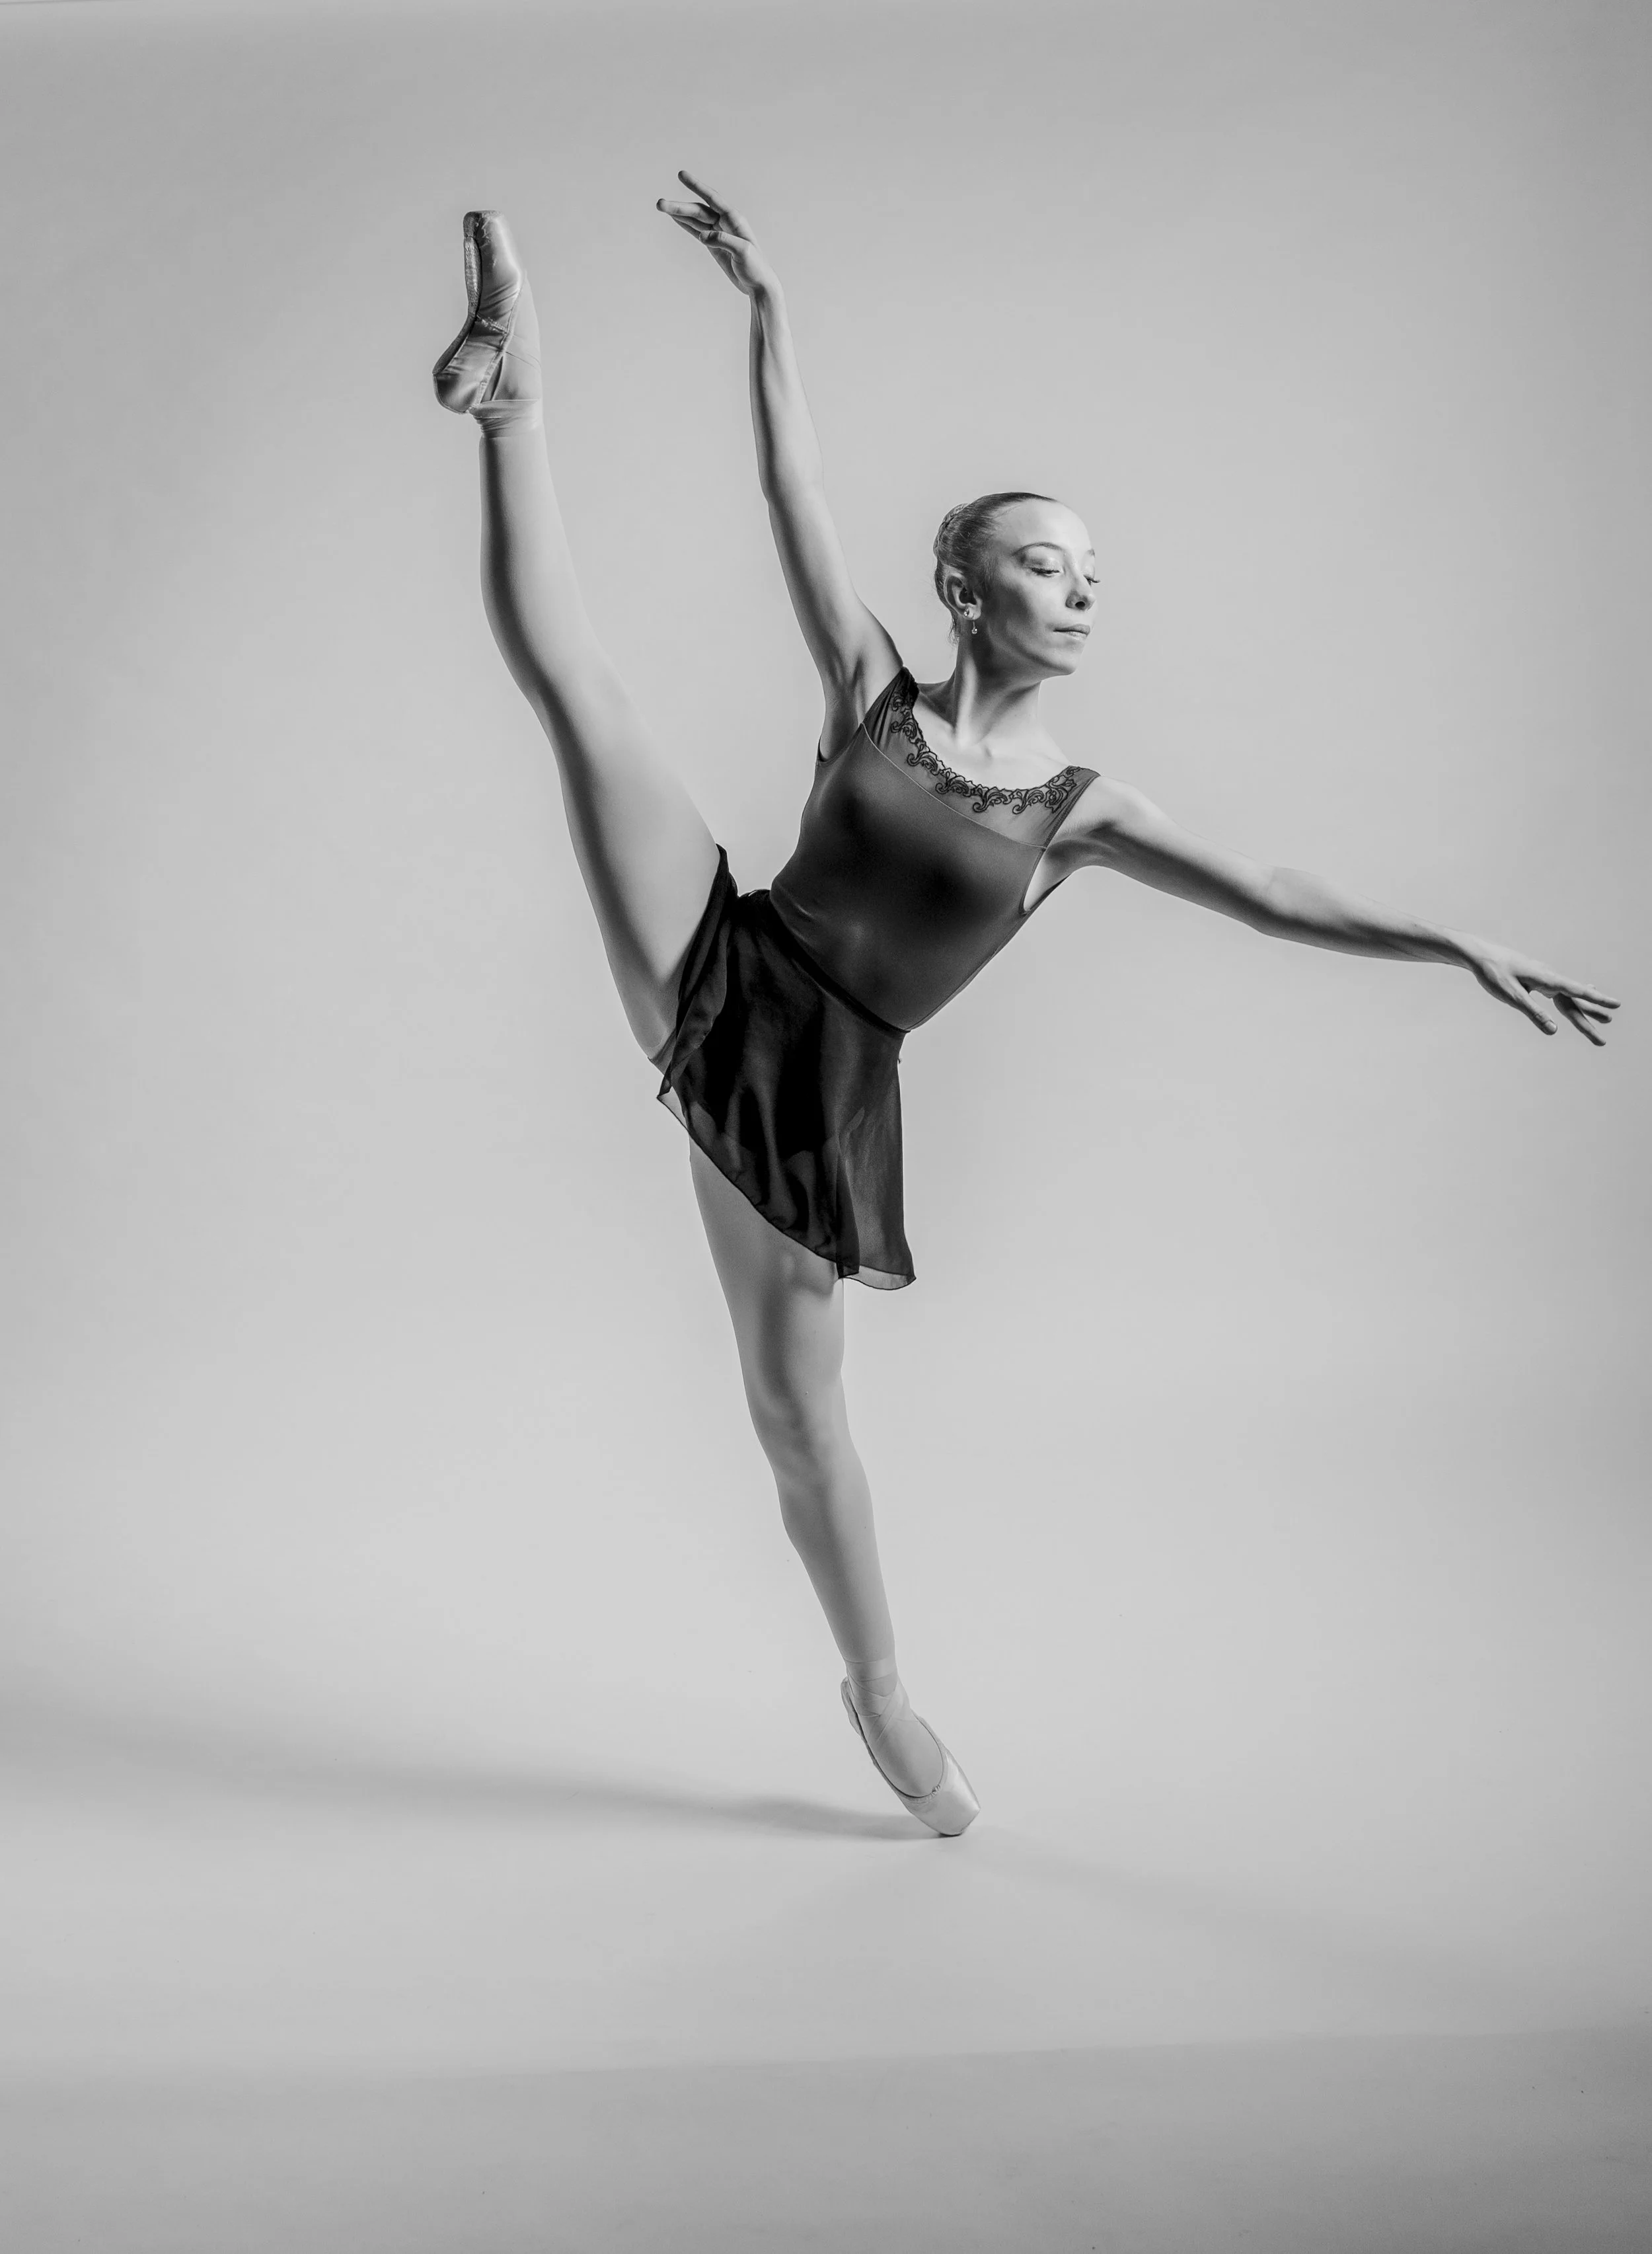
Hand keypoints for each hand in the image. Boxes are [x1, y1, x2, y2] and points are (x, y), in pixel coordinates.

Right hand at [656, 169, 777, 298]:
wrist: (759, 285)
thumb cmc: (755, 268)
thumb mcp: (743, 253)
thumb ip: (724, 241)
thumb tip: (703, 236)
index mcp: (734, 219)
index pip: (712, 199)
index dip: (696, 186)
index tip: (681, 175)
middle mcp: (725, 222)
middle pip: (698, 210)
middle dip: (679, 206)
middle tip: (659, 203)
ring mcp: (718, 233)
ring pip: (695, 219)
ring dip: (678, 213)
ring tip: (661, 206)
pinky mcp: (713, 244)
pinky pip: (696, 230)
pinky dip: (685, 224)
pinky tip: (674, 217)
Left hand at [1457, 935, 1620, 1044]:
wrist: (1479, 954)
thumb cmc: (1493, 974)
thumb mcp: (1512, 997)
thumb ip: (1534, 1014)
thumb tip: (1554, 1031)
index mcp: (1547, 979)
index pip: (1577, 992)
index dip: (1597, 1000)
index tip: (1616, 1005)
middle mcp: (1549, 976)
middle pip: (1574, 1000)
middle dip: (1591, 1016)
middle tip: (1606, 1032)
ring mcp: (1544, 977)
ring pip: (1568, 996)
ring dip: (1584, 1008)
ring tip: (1604, 1018)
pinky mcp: (1536, 978)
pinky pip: (1559, 991)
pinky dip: (1572, 997)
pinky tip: (1578, 995)